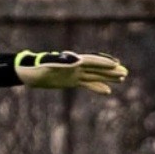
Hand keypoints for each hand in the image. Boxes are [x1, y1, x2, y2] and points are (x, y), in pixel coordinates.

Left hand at [0, 51, 127, 94]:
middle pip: (96, 68)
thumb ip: (62, 62)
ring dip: (107, 78)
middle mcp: (75, 66)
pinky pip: (87, 84)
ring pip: (94, 75)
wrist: (29, 73)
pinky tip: (107, 92)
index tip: (116, 64)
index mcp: (72, 61)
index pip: (91, 61)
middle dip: (110, 70)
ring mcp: (74, 74)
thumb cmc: (37, 68)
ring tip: (122, 79)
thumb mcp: (48, 66)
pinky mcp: (71, 81)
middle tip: (125, 73)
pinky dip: (96, 87)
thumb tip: (78, 61)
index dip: (103, 63)